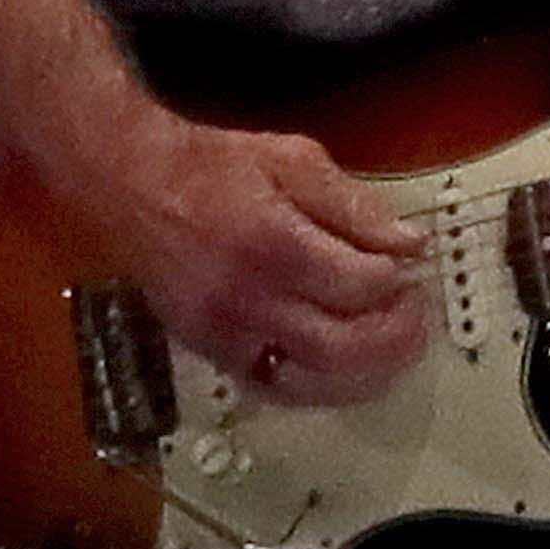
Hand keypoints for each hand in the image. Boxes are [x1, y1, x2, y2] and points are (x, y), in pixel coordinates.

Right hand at [110, 112, 430, 407]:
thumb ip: (355, 205)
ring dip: (364, 375)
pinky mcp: (209, 352)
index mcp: (272, 242)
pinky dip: (316, 386)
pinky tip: (342, 368)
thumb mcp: (294, 160)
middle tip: (415, 316)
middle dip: (392, 338)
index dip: (396, 281)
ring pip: (310, 384)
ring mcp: (224, 334)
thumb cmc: (214, 168)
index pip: (357, 285)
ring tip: (392, 350)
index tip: (410, 267)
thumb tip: (409, 244)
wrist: (134, 185)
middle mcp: (247, 298)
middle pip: (339, 348)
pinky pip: (274, 388)